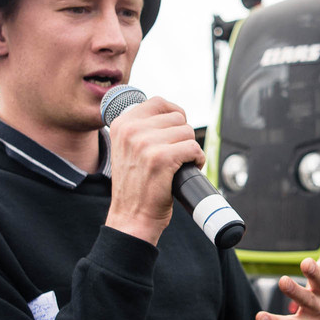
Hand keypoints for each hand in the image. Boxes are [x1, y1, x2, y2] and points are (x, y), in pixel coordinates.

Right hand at [104, 95, 205, 244]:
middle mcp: (131, 130)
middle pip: (177, 117)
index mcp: (121, 124)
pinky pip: (193, 147)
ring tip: (179, 163)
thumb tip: (171, 112)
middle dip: (183, 136)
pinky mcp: (161, 158)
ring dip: (190, 148)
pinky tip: (188, 168)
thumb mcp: (127, 148)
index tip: (176, 131)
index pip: (158, 102)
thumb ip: (141, 128)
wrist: (131, 217)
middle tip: (175, 154)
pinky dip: (198, 159)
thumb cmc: (136, 185)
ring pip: (188, 132)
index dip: (174, 115)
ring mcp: (145, 143)